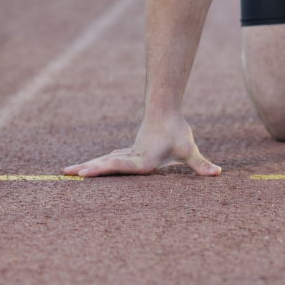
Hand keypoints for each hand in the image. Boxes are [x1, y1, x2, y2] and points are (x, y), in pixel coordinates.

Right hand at [63, 114, 220, 177]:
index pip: (121, 167)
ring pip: (105, 160)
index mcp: (143, 161)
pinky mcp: (129, 151)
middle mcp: (132, 158)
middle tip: (66, 174)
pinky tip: (90, 167)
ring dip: (88, 166)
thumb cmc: (177, 130)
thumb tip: (217, 173)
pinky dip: (98, 163)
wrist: (165, 110)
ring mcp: (128, 153)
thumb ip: (200, 164)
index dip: (104, 170)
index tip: (85, 173)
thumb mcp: (189, 149)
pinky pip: (110, 158)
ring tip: (68, 172)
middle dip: (87, 170)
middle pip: (107, 164)